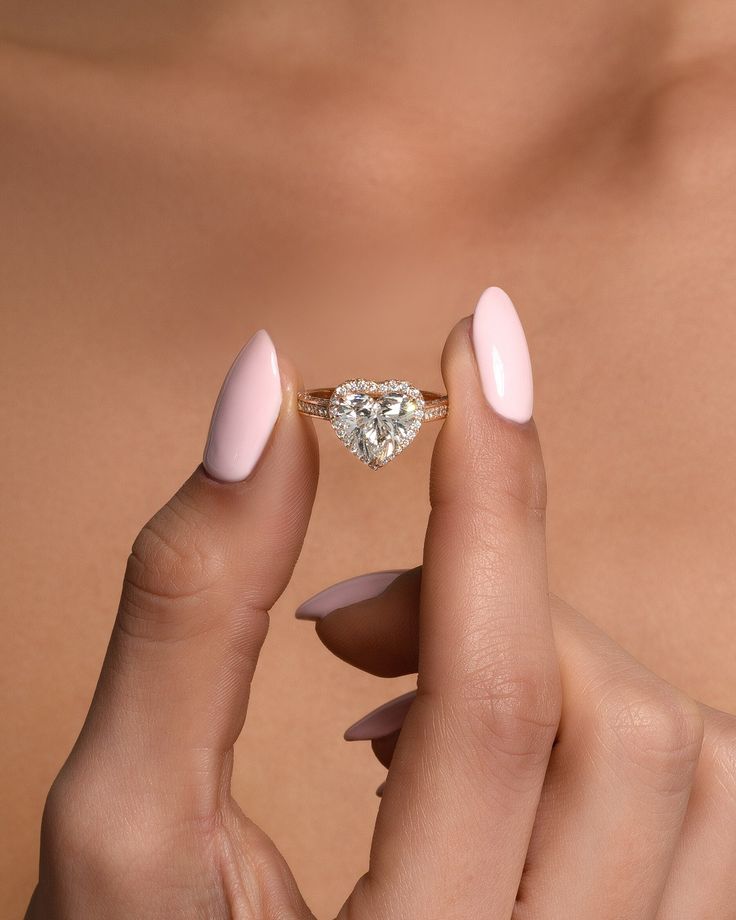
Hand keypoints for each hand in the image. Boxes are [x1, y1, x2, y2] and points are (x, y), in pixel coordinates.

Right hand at [27, 292, 735, 918]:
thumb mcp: (123, 821)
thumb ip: (189, 604)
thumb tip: (267, 399)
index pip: (497, 693)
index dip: (491, 487)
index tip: (482, 343)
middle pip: (611, 722)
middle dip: (484, 603)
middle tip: (350, 619)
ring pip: (692, 762)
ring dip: (554, 659)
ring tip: (411, 687)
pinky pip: (706, 814)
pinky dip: (606, 727)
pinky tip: (486, 750)